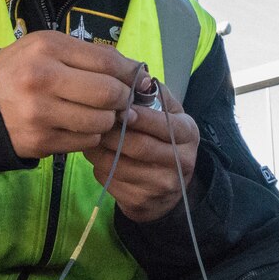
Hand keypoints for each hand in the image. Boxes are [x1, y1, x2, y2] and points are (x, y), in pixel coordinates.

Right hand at [0, 30, 140, 159]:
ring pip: (101, 122)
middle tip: (119, 101)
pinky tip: (78, 126)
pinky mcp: (40, 141)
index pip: (107, 61)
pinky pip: (86, 142)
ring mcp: (40, 113)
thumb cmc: (23, 70)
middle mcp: (42, 78)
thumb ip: (91, 55)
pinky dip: (90, 136)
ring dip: (107, 120)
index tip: (138, 81)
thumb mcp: (49, 48)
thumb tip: (138, 73)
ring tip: (96, 113)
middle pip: (108, 93)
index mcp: (48, 48)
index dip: (130, 74)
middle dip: (121, 99)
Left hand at [83, 82, 198, 222]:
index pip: (162, 124)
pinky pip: (110, 180)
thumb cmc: (164, 139)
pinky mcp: (141, 202)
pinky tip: (96, 155)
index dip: (138, 115)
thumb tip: (136, 78)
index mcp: (188, 135)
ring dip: (99, 149)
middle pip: (139, 146)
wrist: (169, 187)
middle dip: (112, 132)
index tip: (118, 106)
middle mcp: (181, 162)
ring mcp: (161, 186)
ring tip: (90, 135)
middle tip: (94, 120)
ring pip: (119, 165)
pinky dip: (98, 166)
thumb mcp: (170, 114)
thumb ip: (156, 95)